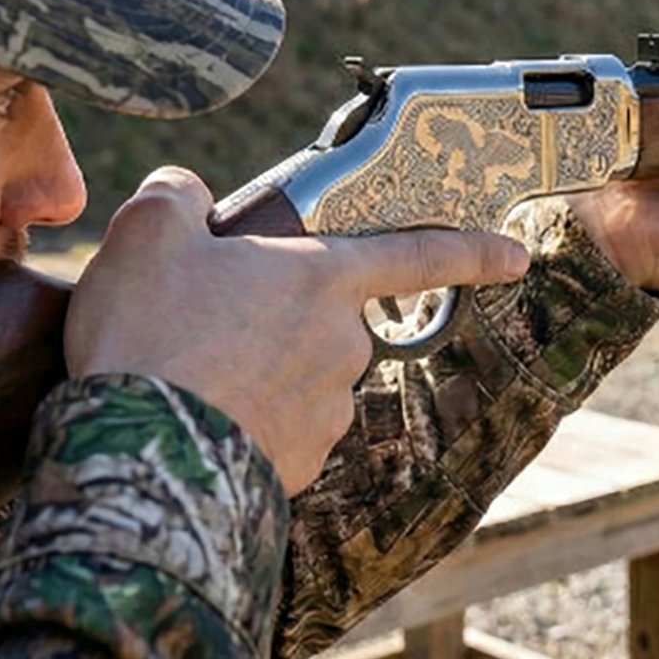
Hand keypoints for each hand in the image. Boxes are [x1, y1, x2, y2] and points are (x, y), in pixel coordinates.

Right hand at [66, 167, 529, 494]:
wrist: (142, 456)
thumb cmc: (152, 334)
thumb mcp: (147, 234)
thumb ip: (178, 197)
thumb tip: (189, 194)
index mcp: (325, 278)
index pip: (419, 255)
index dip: (472, 252)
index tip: (515, 257)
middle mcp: (344, 344)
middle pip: (323, 319)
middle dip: (274, 320)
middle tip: (199, 322)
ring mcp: (329, 410)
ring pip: (297, 376)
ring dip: (254, 374)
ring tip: (183, 374)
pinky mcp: (302, 464)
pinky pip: (277, 430)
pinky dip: (244, 422)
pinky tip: (194, 418)